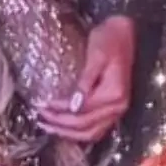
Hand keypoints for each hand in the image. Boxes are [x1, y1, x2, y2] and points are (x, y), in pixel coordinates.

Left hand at [35, 15, 132, 141]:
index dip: (60, 110)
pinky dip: (79, 132)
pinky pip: (96, 129)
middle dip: (61, 125)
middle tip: (40, 118)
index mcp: (114, 94)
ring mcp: (118, 110)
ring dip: (69, 133)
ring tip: (48, 126)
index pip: (82, 111)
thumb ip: (85, 81)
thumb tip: (73, 105)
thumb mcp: (96, 56)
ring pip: (92, 133)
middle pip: (86, 126)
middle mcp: (118, 107)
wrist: (125, 32)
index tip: (42, 104)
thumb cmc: (109, 39)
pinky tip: (64, 128)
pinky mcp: (114, 108)